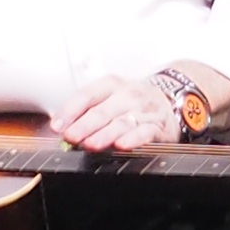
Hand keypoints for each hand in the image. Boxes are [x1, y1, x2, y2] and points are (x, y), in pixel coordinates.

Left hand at [52, 68, 190, 152]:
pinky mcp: (160, 126)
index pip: (85, 96)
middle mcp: (128, 95)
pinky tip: (121, 145)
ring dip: (104, 134)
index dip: (69, 111)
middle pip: (102, 111)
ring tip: (90, 144)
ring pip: (121, 123)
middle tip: (71, 137)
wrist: (172, 100)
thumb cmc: (132, 101)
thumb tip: (61, 125)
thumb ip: (86, 109)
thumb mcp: (109, 96)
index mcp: (110, 84)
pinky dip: (133, 139)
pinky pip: (145, 132)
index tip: (57, 125)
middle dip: (84, 125)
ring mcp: (145, 110)